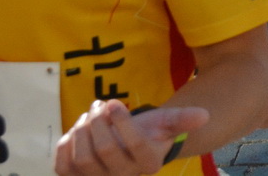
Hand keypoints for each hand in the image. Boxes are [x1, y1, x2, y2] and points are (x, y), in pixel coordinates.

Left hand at [55, 100, 208, 175]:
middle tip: (99, 105)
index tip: (115, 102)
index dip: (121, 120)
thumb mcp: (166, 122)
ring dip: (81, 130)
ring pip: (82, 158)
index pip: (133, 143)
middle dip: (97, 122)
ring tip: (89, 116)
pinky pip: (63, 166)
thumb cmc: (149, 132)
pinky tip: (76, 131)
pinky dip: (65, 144)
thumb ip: (183, 119)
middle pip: (103, 150)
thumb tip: (204, 115)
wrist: (129, 148)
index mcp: (148, 162)